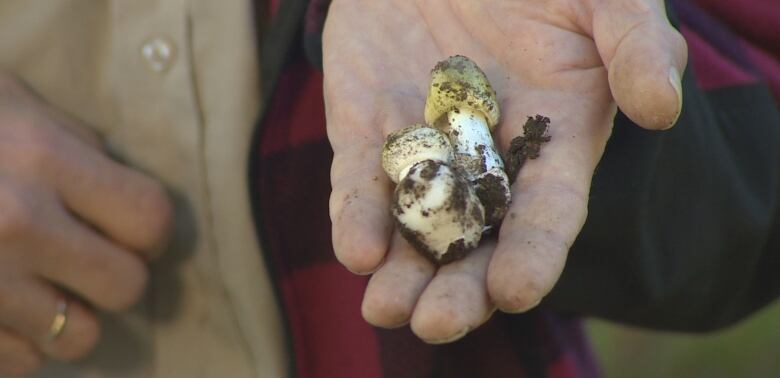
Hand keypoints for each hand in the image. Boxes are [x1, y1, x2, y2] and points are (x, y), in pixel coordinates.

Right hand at [0, 74, 172, 374]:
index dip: (152, 232)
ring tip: (35, 287)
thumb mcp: (7, 106)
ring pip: (80, 338)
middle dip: (114, 278)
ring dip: (67, 317)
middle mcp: (16, 225)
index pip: (150, 219)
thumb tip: (124, 192)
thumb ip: (73, 145)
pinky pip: (22, 364)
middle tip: (87, 262)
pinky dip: (18, 344)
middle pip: (126, 287)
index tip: (137, 232)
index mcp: (41, 159)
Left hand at [325, 0, 685, 342]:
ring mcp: (423, 151)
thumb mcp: (604, 0)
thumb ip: (635, 46)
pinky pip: (359, 181)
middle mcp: (485, 163)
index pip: (545, 213)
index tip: (516, 289)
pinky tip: (358, 249)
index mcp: (551, 145)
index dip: (533, 253)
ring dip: (400, 272)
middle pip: (475, 240)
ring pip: (412, 226)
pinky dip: (356, 215)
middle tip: (437, 323)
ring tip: (387, 310)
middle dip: (458, 287)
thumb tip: (660, 107)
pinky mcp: (366, 132)